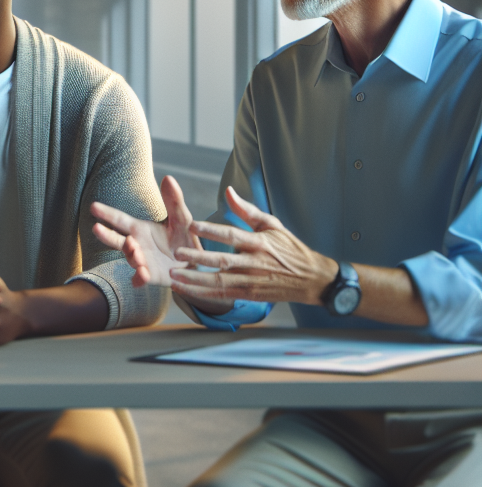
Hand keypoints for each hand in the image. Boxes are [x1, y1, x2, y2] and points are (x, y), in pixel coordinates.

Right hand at [91, 175, 198, 286]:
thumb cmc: (183, 238)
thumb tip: (168, 178)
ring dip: (130, 254)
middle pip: (117, 240)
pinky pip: (142, 279)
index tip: (93, 206)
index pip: (119, 220)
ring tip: (134, 249)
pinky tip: (142, 275)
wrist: (195, 262)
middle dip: (106, 235)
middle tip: (96, 228)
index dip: (106, 213)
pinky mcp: (152, 277)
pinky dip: (139, 278)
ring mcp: (143, 262)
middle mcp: (137, 245)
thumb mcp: (181, 218)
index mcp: (140, 229)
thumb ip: (174, 201)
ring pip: (130, 258)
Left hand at [170, 186, 335, 304]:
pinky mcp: (250, 294)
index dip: (212, 231)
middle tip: (177, 254)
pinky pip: (223, 295)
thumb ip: (247, 209)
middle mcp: (254, 263)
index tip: (192, 226)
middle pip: (222, 261)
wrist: (312, 279)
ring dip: (195, 280)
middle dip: (198, 259)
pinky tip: (186, 290)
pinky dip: (203, 294)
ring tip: (174, 276)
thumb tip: (228, 191)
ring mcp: (252, 281)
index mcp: (259, 242)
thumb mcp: (272, 224)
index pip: (232, 235)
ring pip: (220, 282)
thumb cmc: (290, 248)